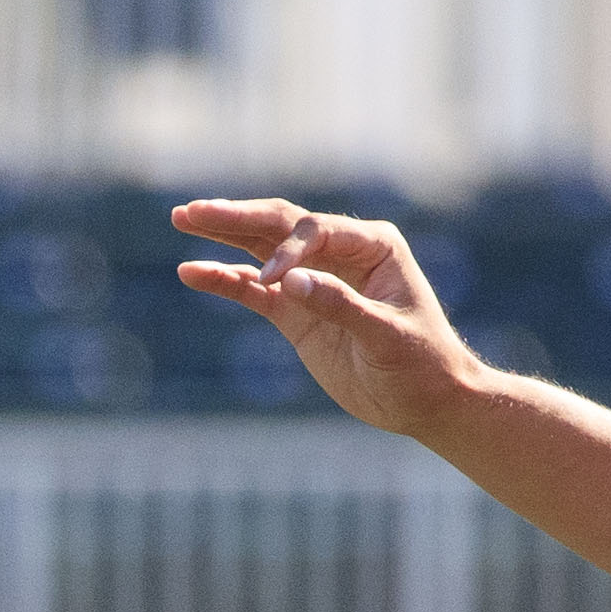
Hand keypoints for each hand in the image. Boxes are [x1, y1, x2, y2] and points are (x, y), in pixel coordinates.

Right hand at [171, 199, 486, 438]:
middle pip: (279, 225)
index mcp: (373, 246)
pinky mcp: (297, 311)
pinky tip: (192, 272)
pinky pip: (253, 290)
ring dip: (223, 234)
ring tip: (183, 217)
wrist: (427, 400)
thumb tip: (288, 282)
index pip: (316, 231)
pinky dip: (224, 280)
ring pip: (261, 249)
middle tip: (192, 211)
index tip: (273, 283)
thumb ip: (341, 306)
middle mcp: (341, 253)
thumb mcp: (386, 337)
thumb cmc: (421, 363)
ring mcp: (314, 281)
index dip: (289, 251)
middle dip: (236, 216)